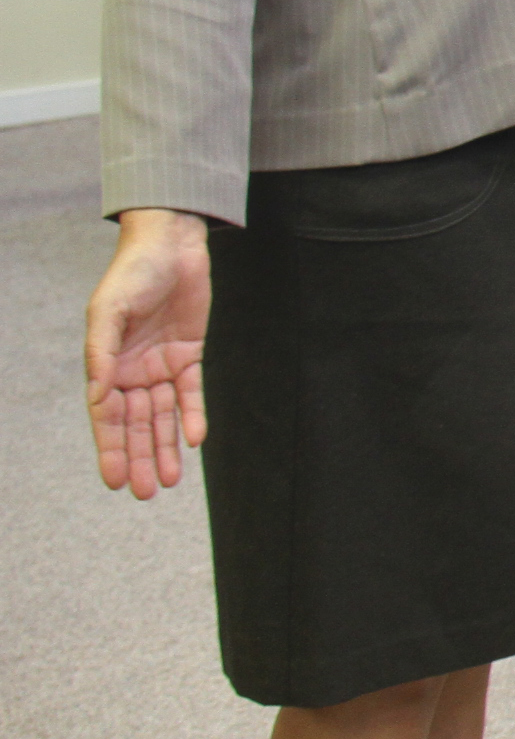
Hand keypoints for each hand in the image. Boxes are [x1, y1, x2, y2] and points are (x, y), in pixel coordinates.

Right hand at [87, 208, 209, 499]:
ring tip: (170, 480)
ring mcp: (160, 364)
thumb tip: (96, 395)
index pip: (106, 417)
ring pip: (163, 415)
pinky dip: (192, 415)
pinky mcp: (189, 354)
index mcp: (105, 365)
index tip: (114, 481)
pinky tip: (193, 440)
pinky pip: (191, 392)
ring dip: (164, 446)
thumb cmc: (131, 274)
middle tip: (146, 493)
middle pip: (136, 424)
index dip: (110, 449)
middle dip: (140, 457)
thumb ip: (101, 353)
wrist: (171, 245)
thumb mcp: (108, 311)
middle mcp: (131, 370)